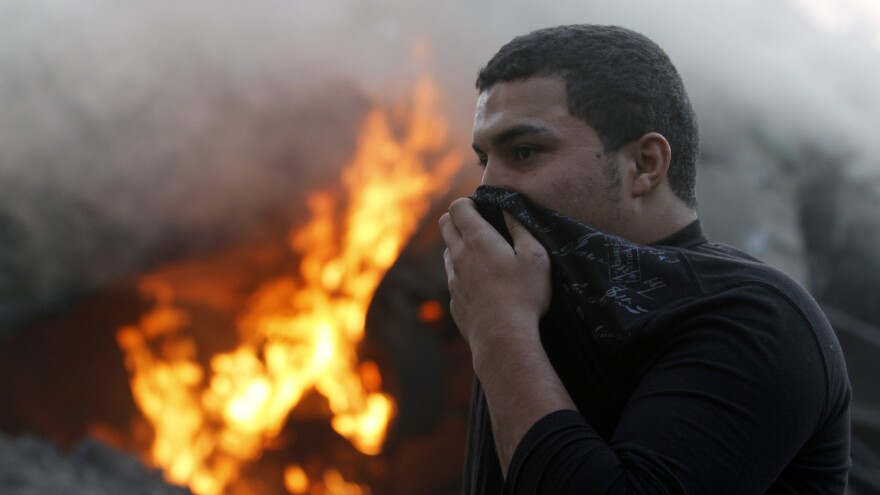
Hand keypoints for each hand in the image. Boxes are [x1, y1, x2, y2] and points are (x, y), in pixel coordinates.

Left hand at [439, 197, 551, 352]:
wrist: (503, 338)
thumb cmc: (524, 296)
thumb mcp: (535, 257)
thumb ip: (521, 229)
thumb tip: (509, 209)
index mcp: (478, 240)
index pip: (458, 207)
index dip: (467, 202)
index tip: (481, 207)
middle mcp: (459, 256)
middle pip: (445, 224)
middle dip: (457, 218)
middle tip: (478, 224)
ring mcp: (453, 279)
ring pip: (447, 251)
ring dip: (458, 245)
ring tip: (481, 254)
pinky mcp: (454, 300)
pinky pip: (453, 278)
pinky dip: (462, 273)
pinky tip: (481, 284)